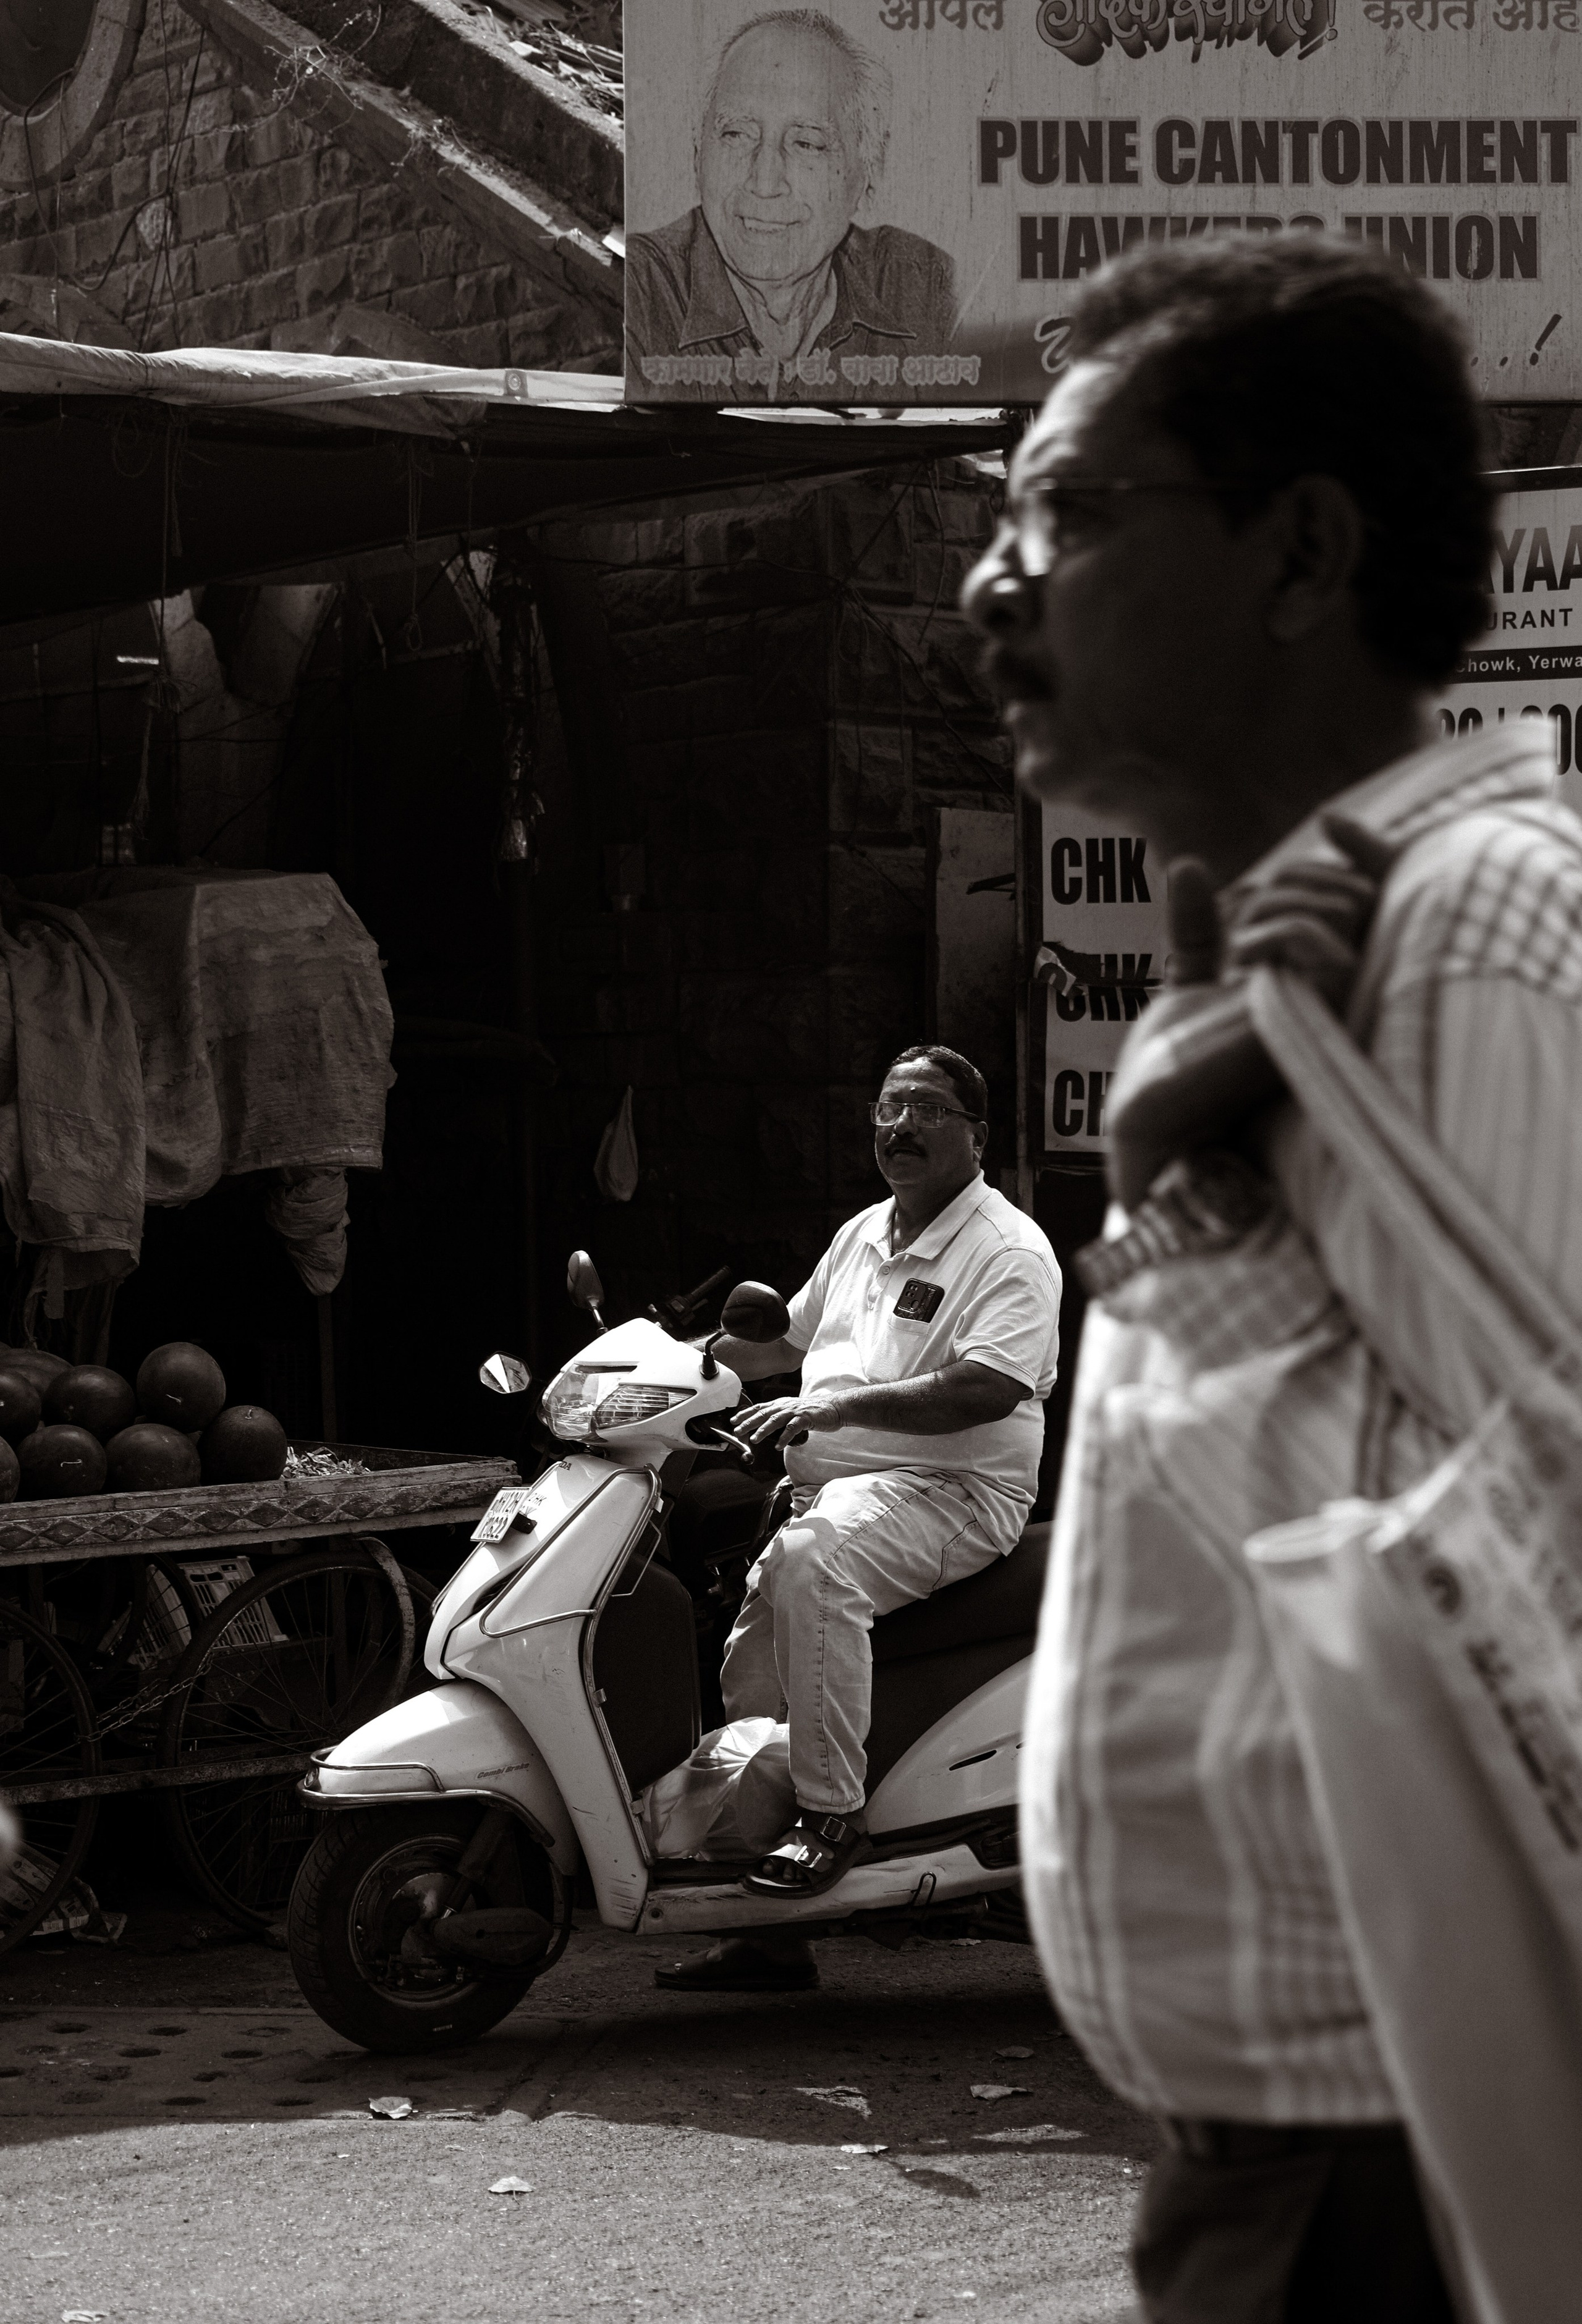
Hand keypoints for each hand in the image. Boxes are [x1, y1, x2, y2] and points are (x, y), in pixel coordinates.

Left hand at [734, 1393, 846, 1451]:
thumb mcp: (793, 1412)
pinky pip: (792, 1428)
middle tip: (738, 1430)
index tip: (734, 1420)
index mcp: (781, 1404)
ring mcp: (795, 1411)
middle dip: (749, 1422)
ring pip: (775, 1420)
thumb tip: (768, 1429)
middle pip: (763, 1413)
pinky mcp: (805, 1418)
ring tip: (754, 1439)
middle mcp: (786, 1405)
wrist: (834, 1408)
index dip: (746, 1413)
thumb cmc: (814, 1412)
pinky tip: (778, 1445)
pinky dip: (784, 1437)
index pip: (759, 1407)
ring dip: (763, 1430)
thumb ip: (781, 1418)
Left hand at [1104, 814, 1395, 1212]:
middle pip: (1355, 893)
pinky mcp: (1316, 1024)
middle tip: (1244, 928)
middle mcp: (1342, 999)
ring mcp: (1334, 1012)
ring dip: (1277, 909)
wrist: (1151, 1123)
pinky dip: (1280, 933)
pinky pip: (1326, 947)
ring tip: (1241, 950)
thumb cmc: (1173, 1069)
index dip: (1361, 856)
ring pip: (1342, 912)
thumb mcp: (1188, 979)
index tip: (1332, 823)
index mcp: (1322, 986)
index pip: (1370, 900)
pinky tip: (1245, 959)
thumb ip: (1198, 929)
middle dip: (1295, 884)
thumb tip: (1189, 864)